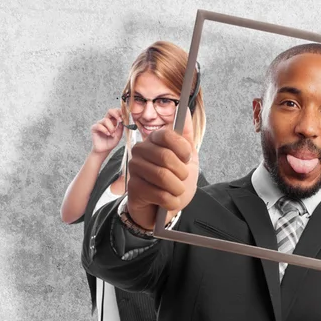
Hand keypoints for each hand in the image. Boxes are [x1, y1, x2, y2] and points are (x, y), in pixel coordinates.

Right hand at [91, 108, 123, 154]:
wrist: (104, 150)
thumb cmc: (111, 142)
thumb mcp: (118, 135)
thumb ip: (121, 128)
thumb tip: (123, 120)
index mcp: (113, 121)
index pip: (116, 112)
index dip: (120, 112)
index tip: (124, 116)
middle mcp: (106, 121)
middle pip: (110, 111)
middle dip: (116, 114)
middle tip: (120, 120)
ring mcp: (100, 124)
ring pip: (106, 120)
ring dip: (111, 128)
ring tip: (112, 134)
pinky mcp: (94, 128)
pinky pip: (99, 126)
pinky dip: (105, 130)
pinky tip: (108, 134)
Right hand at [126, 108, 198, 229]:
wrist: (164, 207)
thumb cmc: (174, 180)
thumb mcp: (187, 158)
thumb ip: (187, 136)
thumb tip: (187, 113)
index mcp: (153, 140)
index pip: (166, 134)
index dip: (182, 147)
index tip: (187, 158)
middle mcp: (140, 150)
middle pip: (165, 156)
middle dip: (182, 172)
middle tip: (182, 179)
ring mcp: (134, 168)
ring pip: (163, 176)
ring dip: (177, 188)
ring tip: (176, 191)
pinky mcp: (133, 187)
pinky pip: (159, 194)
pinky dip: (171, 201)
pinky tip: (168, 201)